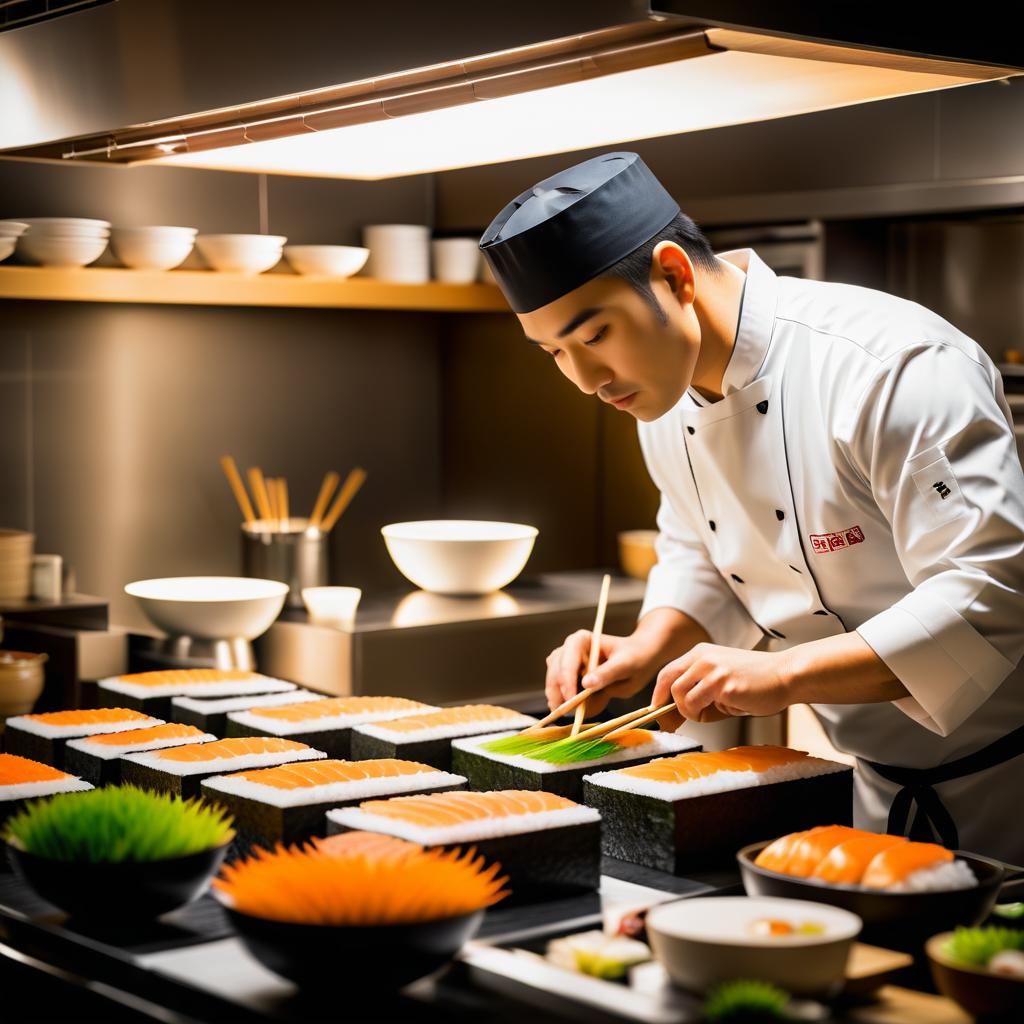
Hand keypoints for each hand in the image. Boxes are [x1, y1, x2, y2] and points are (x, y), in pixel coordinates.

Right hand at [544, 630, 661, 714]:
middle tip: (568, 711)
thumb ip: (607, 674)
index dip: (566, 680)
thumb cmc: (635, 657)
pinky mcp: (568, 675)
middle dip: (559, 691)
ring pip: (553, 680)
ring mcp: (567, 661)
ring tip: (568, 713)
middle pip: (555, 670)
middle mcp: (569, 648)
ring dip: (557, 697)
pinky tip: (570, 709)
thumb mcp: (626, 665)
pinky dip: (562, 699)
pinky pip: (558, 688)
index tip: (571, 699)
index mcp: (582, 640)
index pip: (567, 659)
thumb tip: (586, 684)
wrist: (640, 658)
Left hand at [652, 642, 792, 730]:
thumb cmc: (755, 681)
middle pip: (670, 685)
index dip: (659, 693)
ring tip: (716, 709)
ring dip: (694, 712)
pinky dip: (709, 714)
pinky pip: (700, 707)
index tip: (657, 709)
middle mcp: (703, 658)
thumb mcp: (719, 677)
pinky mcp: (723, 685)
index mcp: (700, 652)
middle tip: (684, 718)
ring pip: (682, 698)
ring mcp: (713, 670)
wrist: (786, 675)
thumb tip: (672, 714)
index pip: (667, 672)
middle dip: (674, 707)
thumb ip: (696, 689)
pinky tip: (730, 706)